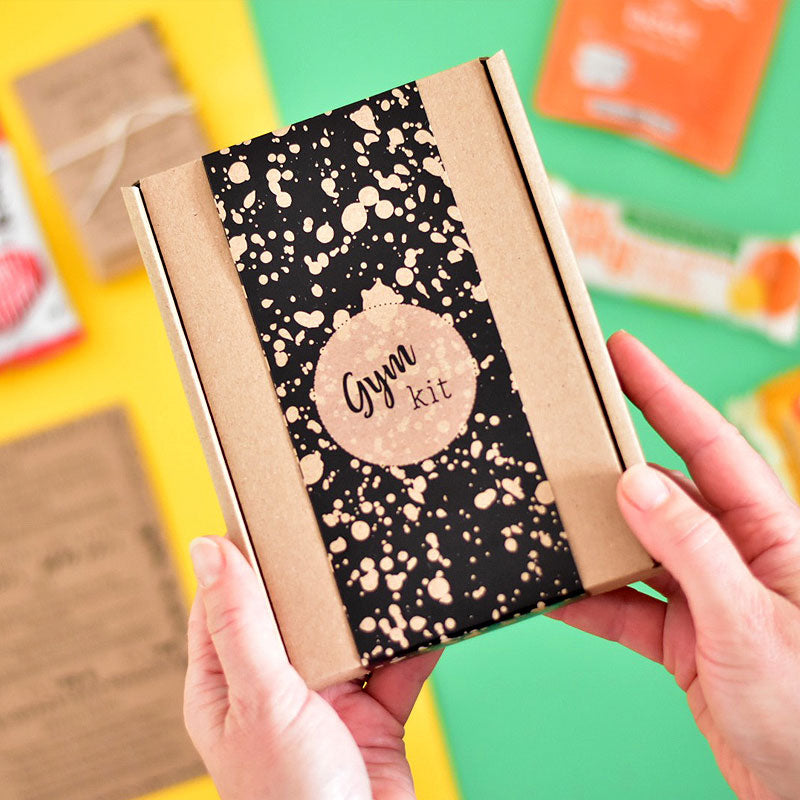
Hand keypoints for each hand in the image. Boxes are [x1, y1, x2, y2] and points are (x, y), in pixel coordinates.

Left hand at [185, 535, 438, 799]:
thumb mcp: (261, 699)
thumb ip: (241, 623)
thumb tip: (209, 548)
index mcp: (228, 679)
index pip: (228, 598)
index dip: (246, 553)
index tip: (269, 506)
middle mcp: (275, 684)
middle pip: (294, 608)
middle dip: (318, 574)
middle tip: (340, 520)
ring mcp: (327, 696)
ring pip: (348, 631)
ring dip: (370, 606)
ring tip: (388, 559)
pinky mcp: (374, 710)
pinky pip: (396, 662)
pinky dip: (413, 642)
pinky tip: (428, 613)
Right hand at [550, 331, 799, 799]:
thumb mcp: (748, 621)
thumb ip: (690, 548)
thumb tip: (635, 483)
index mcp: (769, 532)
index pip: (708, 443)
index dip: (663, 392)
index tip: (621, 351)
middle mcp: (735, 555)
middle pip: (662, 492)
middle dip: (611, 463)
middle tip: (562, 432)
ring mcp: (707, 597)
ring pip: (637, 548)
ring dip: (593, 539)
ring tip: (546, 514)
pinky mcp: (684, 640)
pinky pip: (626, 608)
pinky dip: (590, 602)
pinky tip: (555, 594)